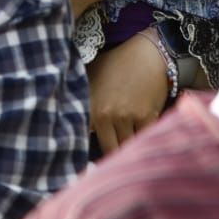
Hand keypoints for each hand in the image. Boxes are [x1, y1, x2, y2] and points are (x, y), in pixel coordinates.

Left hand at [87, 29, 170, 153]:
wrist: (148, 53)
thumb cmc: (117, 64)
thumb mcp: (92, 79)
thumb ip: (84, 102)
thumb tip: (71, 122)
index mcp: (91, 109)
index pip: (86, 143)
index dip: (90, 157)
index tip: (93, 165)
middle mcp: (106, 116)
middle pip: (110, 151)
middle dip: (113, 157)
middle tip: (116, 163)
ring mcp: (127, 117)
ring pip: (128, 146)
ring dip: (129, 149)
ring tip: (130, 153)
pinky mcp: (147, 117)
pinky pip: (144, 138)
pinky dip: (144, 141)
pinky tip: (143, 140)